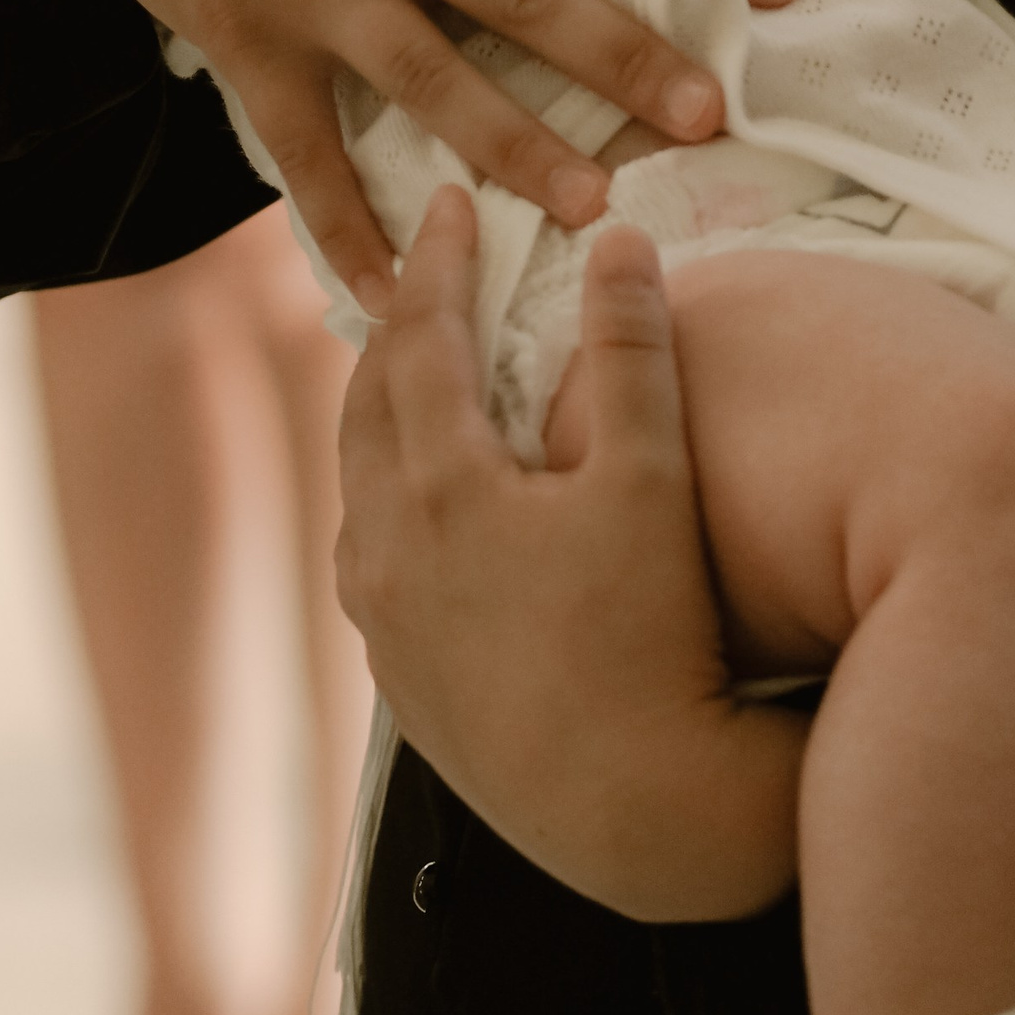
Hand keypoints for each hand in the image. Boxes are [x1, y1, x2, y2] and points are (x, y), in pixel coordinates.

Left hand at [336, 191, 804, 916]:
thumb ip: (634, 352)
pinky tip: (433, 503)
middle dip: (400, 328)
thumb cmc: (653, 640)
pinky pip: (372, 556)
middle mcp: (385, 551)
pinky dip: (394, 497)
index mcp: (436, 488)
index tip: (449, 203)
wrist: (633, 811)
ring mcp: (385, 624)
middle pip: (369, 405)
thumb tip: (620, 241)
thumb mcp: (653, 481)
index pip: (418, 337)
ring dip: (388, 417)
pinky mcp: (403, 681)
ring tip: (426, 376)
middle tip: (432, 274)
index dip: (437, 260)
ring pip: (361, 486)